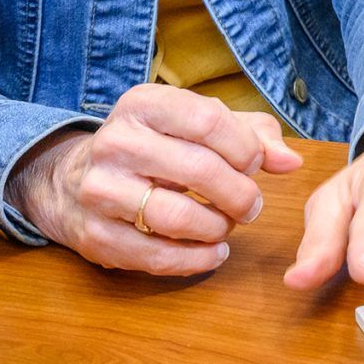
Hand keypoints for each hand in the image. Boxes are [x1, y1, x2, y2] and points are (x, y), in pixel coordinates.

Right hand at [9, 83, 302, 276]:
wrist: (71, 181)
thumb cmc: (155, 148)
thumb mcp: (196, 124)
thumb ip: (252, 134)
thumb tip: (292, 162)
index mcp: (143, 104)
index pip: (209, 119)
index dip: (244, 148)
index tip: (254, 165)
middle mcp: (116, 141)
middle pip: (199, 170)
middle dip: (239, 195)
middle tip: (250, 206)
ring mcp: (100, 190)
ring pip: (178, 216)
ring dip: (217, 228)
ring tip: (226, 226)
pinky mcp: (95, 235)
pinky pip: (157, 255)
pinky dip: (196, 260)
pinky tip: (213, 252)